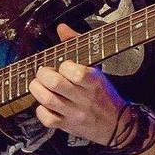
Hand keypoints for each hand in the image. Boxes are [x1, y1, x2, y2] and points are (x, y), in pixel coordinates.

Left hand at [28, 23, 126, 144]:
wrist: (117, 125)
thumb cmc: (104, 93)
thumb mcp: (97, 69)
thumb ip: (78, 45)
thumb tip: (61, 28)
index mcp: (94, 82)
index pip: (75, 72)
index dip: (64, 65)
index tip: (63, 65)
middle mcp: (84, 98)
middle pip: (55, 83)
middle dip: (43, 73)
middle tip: (44, 72)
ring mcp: (75, 114)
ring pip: (47, 99)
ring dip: (37, 88)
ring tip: (39, 84)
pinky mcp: (67, 126)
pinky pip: (46, 118)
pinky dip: (40, 108)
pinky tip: (44, 103)